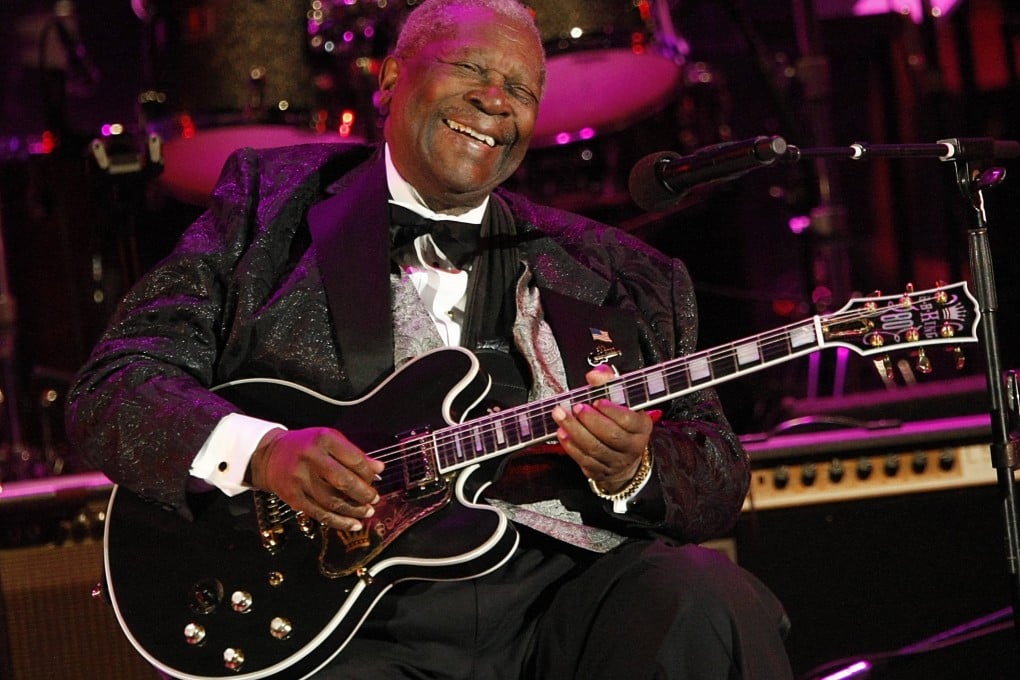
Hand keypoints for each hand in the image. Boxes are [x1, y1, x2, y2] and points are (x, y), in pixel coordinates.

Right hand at [248, 427, 384, 530]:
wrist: (270, 455)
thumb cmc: (306, 447)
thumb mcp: (330, 441)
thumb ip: (355, 454)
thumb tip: (379, 469)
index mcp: (324, 439)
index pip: (354, 459)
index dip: (368, 474)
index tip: (375, 480)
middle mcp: (311, 458)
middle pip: (343, 481)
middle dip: (364, 494)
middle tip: (374, 499)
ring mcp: (300, 478)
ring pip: (332, 501)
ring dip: (354, 510)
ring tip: (367, 512)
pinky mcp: (293, 497)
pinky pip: (319, 513)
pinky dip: (338, 521)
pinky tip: (352, 524)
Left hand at [551, 364, 655, 493]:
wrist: (623, 455)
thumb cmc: (621, 421)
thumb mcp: (622, 399)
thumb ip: (609, 382)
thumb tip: (594, 375)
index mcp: (641, 426)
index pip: (628, 420)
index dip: (612, 411)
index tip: (597, 401)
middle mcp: (632, 446)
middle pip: (611, 435)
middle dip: (590, 420)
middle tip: (576, 407)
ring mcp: (616, 461)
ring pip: (595, 448)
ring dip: (575, 431)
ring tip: (561, 416)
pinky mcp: (601, 472)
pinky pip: (585, 460)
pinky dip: (571, 446)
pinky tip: (562, 433)